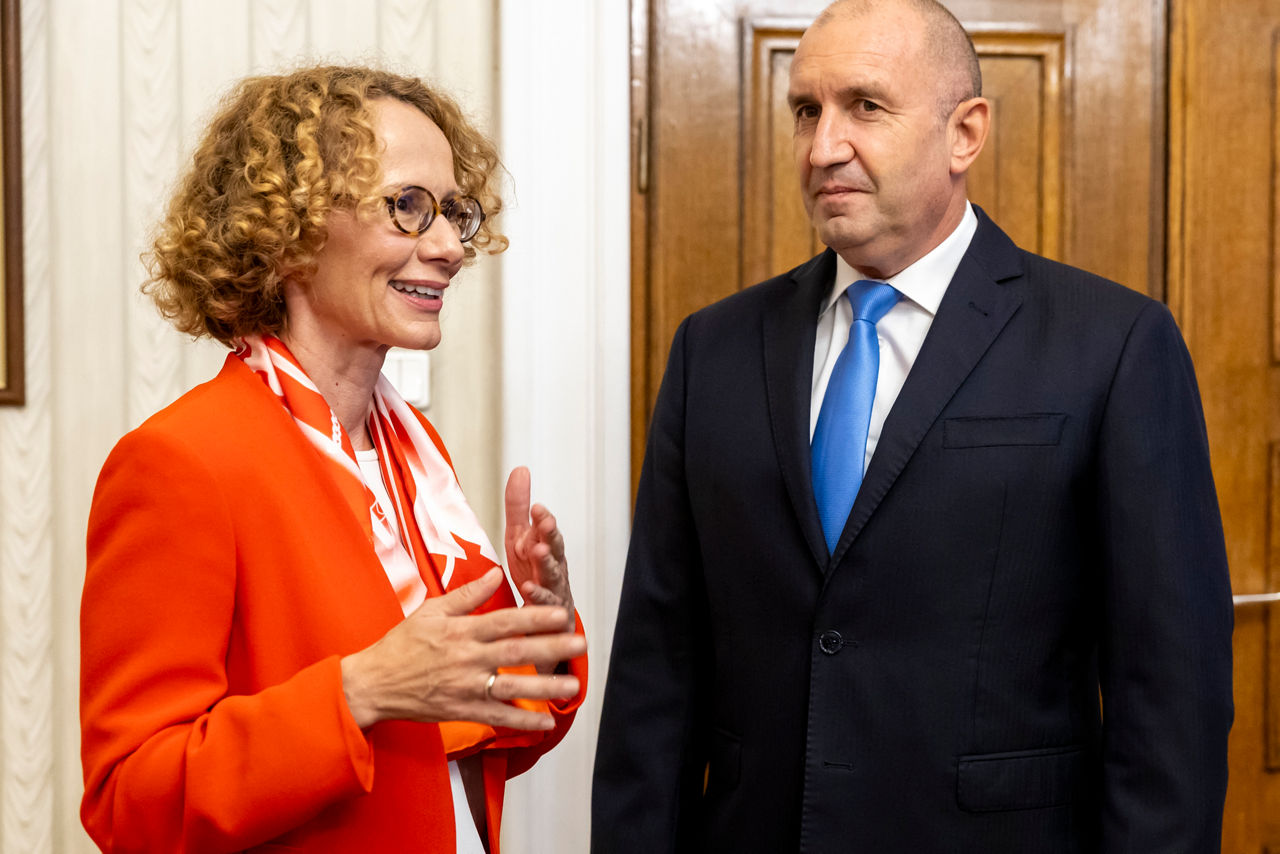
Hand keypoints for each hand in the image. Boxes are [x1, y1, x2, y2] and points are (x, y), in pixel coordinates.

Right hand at [340, 568, 584, 729]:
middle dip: (550, 648)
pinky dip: (521, 721)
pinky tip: (545, 723)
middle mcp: (466, 659)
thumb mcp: (431, 610)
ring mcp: (465, 687)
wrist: (374, 684)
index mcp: (460, 631)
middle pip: (515, 653)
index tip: (561, 614)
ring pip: (511, 687)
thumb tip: (497, 573)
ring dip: (544, 688)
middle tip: (580, 643)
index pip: (505, 622)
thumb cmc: (402, 644)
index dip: (535, 618)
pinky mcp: (461, 710)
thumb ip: (467, 595)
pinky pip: (496, 717)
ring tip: (572, 685)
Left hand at [504, 466, 575, 632]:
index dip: (544, 520)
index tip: (537, 507)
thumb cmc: (535, 575)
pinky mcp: (550, 614)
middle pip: (554, 549)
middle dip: (550, 536)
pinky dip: (538, 597)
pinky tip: (528, 590)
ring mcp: (554, 591)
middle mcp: (554, 567)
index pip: (547, 531)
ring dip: (546, 564)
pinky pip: (545, 604)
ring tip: (538, 553)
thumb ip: (519, 507)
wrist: (546, 623)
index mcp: (546, 548)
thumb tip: (521, 469)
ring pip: (552, 575)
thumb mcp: (520, 538)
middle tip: (544, 524)